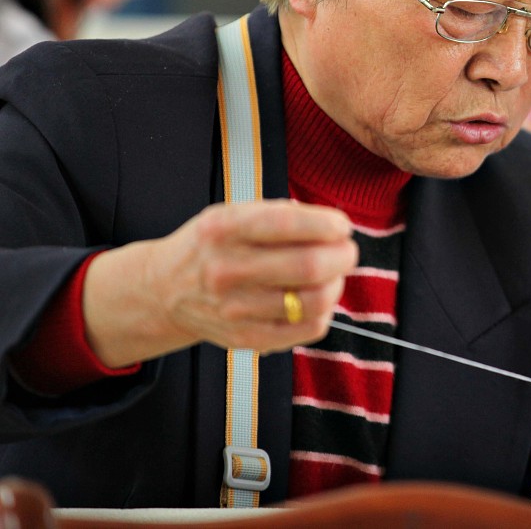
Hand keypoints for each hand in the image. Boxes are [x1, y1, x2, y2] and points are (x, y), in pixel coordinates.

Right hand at [83, 200, 357, 366]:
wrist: (163, 289)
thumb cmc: (214, 244)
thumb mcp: (233, 213)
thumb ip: (281, 214)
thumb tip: (334, 227)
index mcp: (224, 228)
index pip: (288, 224)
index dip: (327, 225)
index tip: (341, 225)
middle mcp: (225, 269)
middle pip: (308, 266)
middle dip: (343, 256)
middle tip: (347, 252)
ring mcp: (233, 308)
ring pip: (314, 301)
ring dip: (336, 286)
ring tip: (333, 277)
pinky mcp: (244, 337)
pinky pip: (307, 329)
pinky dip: (324, 312)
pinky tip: (317, 300)